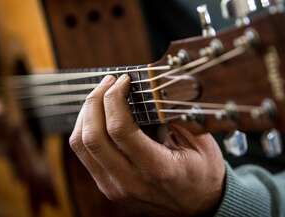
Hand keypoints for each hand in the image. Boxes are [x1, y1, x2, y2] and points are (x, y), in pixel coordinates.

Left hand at [69, 75, 225, 216]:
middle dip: (95, 101)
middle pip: (93, 136)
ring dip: (86, 113)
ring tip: (101, 94)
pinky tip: (98, 114)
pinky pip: (84, 154)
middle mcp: (130, 181)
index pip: (120, 130)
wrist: (199, 208)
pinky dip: (85, 128)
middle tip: (109, 81)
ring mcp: (115, 187)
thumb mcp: (202, 144)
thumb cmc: (202, 173)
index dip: (115, 98)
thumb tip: (154, 89)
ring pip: (81, 145)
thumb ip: (179, 117)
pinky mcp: (107, 186)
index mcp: (157, 169)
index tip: (124, 80)